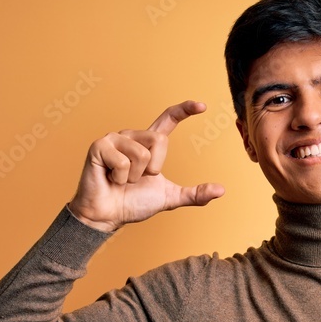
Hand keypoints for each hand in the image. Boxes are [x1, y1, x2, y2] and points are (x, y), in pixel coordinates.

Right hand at [68, 100, 224, 231]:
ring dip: (134, 176)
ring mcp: (114, 139)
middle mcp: (132, 136)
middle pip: (159, 141)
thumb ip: (194, 194)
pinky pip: (122, 161)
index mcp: (148, 144)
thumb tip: (221, 190)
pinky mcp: (99, 146)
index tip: (202, 106)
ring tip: (121, 180)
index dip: (184, 110)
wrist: (108, 215)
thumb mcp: (169, 197)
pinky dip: (119, 177)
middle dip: (153, 167)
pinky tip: (110, 179)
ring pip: (142, 153)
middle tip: (137, 179)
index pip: (168, 120)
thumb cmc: (134, 203)